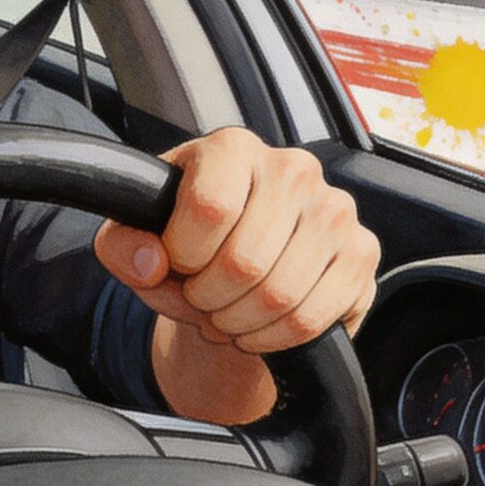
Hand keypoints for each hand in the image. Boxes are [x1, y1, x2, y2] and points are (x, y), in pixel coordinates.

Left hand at [92, 128, 379, 354]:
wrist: (233, 257)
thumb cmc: (183, 239)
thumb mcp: (133, 234)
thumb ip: (121, 244)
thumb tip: (151, 262)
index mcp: (232, 148)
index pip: (210, 208)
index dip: (184, 254)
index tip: (176, 261)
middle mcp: (293, 169)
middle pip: (245, 262)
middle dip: (208, 299)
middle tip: (199, 298)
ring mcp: (335, 210)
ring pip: (281, 295)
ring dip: (239, 322)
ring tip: (224, 312)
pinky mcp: (363, 253)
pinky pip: (314, 317)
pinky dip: (274, 337)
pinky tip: (257, 325)